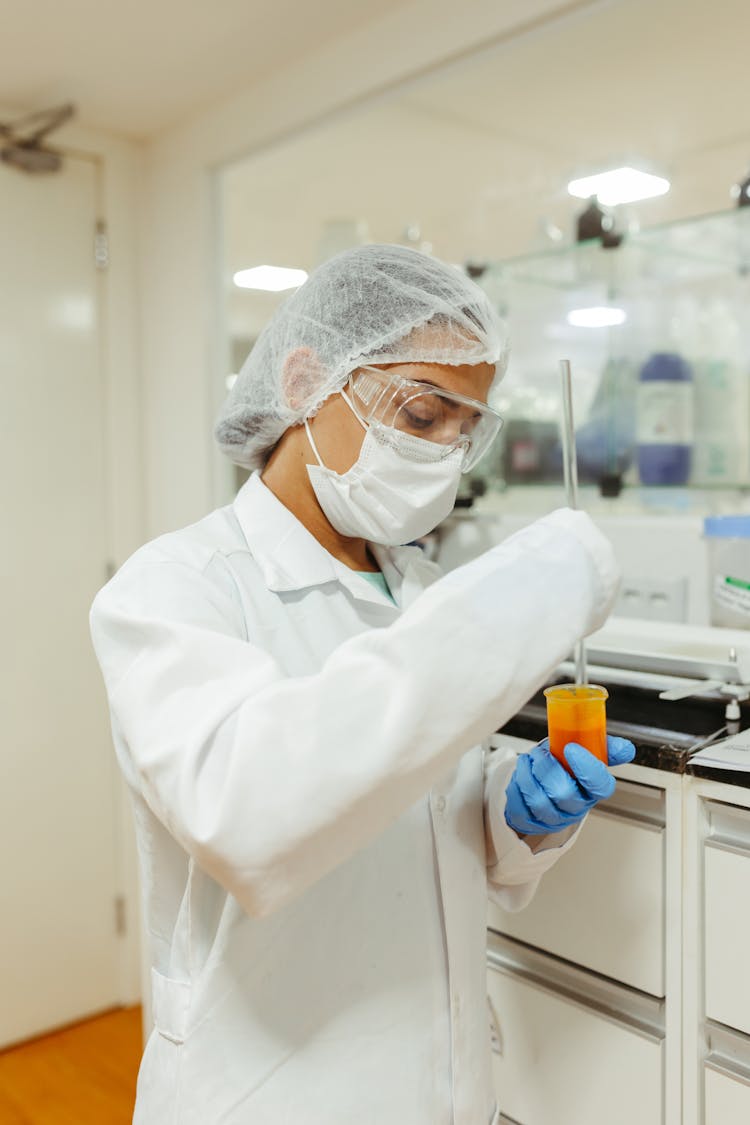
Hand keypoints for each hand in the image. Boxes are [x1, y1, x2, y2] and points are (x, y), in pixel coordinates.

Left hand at [504, 736, 635, 836]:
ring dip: (530, 773)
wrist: (541, 783)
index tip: (571, 748)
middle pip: (565, 794)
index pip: (600, 787)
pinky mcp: (529, 820)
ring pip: (539, 799)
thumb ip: (605, 748)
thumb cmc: (563, 767)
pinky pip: (519, 805)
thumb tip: (626, 749)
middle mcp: (574, 808)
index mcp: (592, 790)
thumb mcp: (584, 752)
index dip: (587, 768)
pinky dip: (517, 783)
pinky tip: (523, 773)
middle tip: (542, 752)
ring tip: (531, 760)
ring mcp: (551, 817)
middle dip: (549, 768)